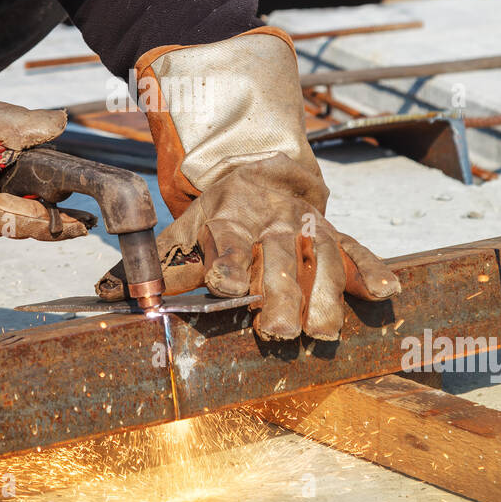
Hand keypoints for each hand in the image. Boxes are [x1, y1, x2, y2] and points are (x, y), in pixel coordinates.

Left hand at [97, 154, 399, 339]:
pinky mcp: (337, 235)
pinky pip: (358, 251)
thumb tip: (113, 294)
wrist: (265, 170)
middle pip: (280, 257)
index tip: (223, 284)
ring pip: (323, 259)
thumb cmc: (220, 212)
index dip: (226, 261)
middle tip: (279, 331)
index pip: (228, 240)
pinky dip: (373, 270)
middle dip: (281, 293)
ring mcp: (311, 227)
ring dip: (326, 295)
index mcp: (232, 216)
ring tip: (324, 331)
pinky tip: (387, 292)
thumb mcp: (185, 229)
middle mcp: (274, 221)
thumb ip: (157, 265)